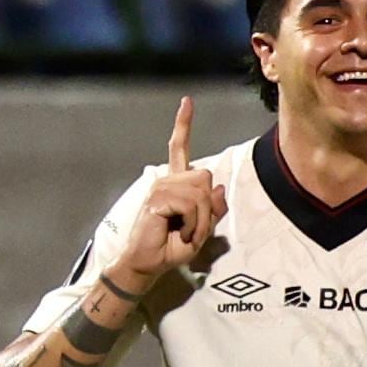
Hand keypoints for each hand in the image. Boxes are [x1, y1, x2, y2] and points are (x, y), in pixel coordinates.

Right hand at [109, 97, 225, 288]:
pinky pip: (191, 205)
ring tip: (185, 232)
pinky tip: (180, 232)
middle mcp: (167, 181)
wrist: (148, 264)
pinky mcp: (157, 199)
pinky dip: (193, 224)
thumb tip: (218, 188)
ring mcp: (160, 188)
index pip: (180, 149)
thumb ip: (213, 209)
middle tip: (194, 229)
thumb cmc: (171, 247)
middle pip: (206, 177)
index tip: (187, 102)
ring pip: (201, 193)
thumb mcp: (202, 230)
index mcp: (175, 184)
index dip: (183, 125)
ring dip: (201, 220)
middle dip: (208, 208)